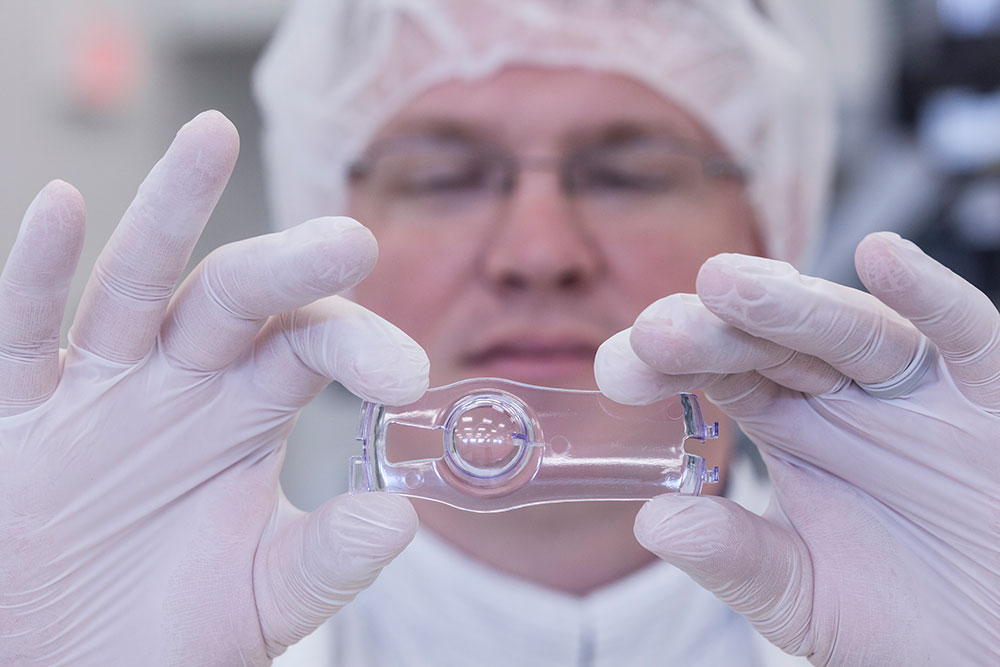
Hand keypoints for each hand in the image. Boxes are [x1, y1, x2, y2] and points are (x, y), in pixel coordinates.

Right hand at [0, 111, 428, 664]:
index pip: (311, 342)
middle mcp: (181, 378)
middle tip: (351, 239)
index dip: (360, 345)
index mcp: (248, 410)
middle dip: (288, 263)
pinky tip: (56, 207)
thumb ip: (327, 560)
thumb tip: (400, 516)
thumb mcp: (262, 598)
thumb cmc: (164, 627)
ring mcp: (98, 384)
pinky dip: (34, 273)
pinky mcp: (19, 410)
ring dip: (168, 212)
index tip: (410, 376)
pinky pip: (23, 332)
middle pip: (236, 294)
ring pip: (136, 282)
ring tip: (212, 137)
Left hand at [595, 233, 999, 664]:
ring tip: (727, 286)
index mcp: (791, 424)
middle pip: (772, 342)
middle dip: (713, 330)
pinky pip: (968, 335)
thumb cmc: (906, 613)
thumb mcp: (803, 596)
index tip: (617, 368)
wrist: (992, 643)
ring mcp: (916, 390)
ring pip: (851, 330)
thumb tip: (654, 521)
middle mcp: (846, 394)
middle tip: (658, 329)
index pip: (720, 372)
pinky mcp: (991, 395)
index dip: (669, 363)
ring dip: (791, 305)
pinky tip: (884, 257)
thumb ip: (735, 558)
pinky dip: (931, 295)